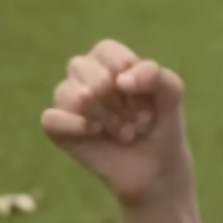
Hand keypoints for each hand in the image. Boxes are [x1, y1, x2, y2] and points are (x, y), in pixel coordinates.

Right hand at [39, 40, 190, 207]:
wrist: (158, 171)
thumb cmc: (162, 127)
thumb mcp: (172, 95)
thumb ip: (156, 76)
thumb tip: (119, 80)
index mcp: (111, 63)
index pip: (105, 50)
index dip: (123, 70)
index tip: (145, 97)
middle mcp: (86, 79)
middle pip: (80, 66)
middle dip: (111, 95)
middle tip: (135, 120)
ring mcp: (70, 105)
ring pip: (65, 92)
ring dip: (100, 114)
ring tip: (124, 132)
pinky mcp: (60, 131)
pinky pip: (50, 119)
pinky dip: (72, 124)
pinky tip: (95, 133)